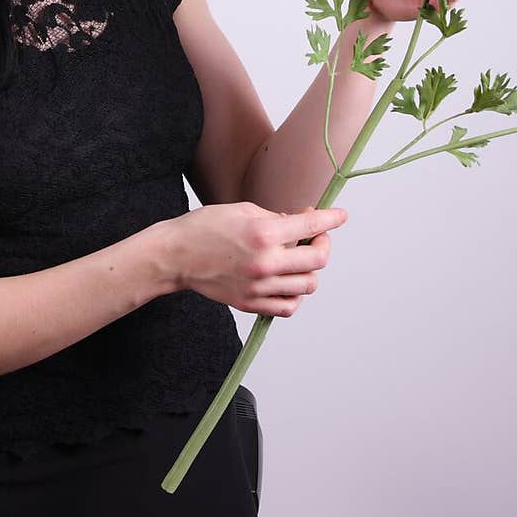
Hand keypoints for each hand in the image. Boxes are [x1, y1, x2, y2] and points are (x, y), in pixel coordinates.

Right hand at [170, 202, 346, 317]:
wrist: (176, 256)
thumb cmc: (204, 228)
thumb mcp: (243, 210)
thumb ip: (276, 218)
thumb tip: (298, 224)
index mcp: (263, 233)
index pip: (311, 225)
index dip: (331, 219)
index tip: (340, 216)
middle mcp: (265, 262)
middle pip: (318, 260)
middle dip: (323, 244)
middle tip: (316, 236)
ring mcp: (259, 286)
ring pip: (307, 285)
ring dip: (310, 270)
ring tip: (298, 259)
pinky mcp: (250, 303)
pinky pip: (288, 307)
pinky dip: (295, 295)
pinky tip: (287, 281)